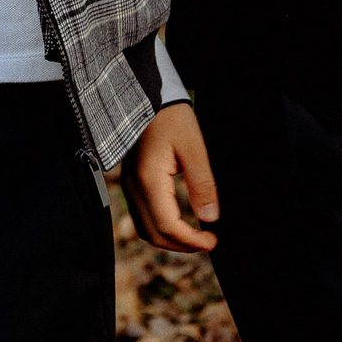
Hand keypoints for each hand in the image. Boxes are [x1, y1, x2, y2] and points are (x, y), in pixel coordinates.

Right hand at [122, 102, 219, 251]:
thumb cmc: (172, 118)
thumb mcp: (194, 148)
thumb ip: (202, 185)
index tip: (213, 240)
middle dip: (181, 245)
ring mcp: (128, 184)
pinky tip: (179, 221)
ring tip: (195, 235)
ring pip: (145, 228)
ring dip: (170, 239)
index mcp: (148, 180)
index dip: (191, 240)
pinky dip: (160, 227)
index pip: (167, 225)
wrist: (148, 97)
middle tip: (208, 241)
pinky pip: (141, 216)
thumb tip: (210, 217)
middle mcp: (133, 186)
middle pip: (153, 233)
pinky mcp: (130, 181)